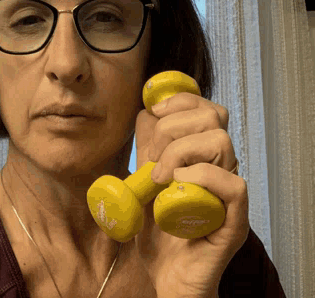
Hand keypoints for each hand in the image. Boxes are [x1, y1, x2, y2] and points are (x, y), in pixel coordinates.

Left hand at [133, 91, 249, 297]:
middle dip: (173, 127)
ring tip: (160, 177)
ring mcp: (229, 193)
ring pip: (222, 142)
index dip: (181, 101)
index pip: (207, 108)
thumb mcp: (144, 180)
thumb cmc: (159, 231)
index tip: (154, 112)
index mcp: (205, 156)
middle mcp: (222, 168)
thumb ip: (147, 149)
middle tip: (153, 158)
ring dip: (181, 151)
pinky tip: (177, 187)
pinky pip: (233, 184)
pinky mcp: (234, 220)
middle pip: (214, 116)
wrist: (166, 278)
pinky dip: (200, 177)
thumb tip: (145, 114)